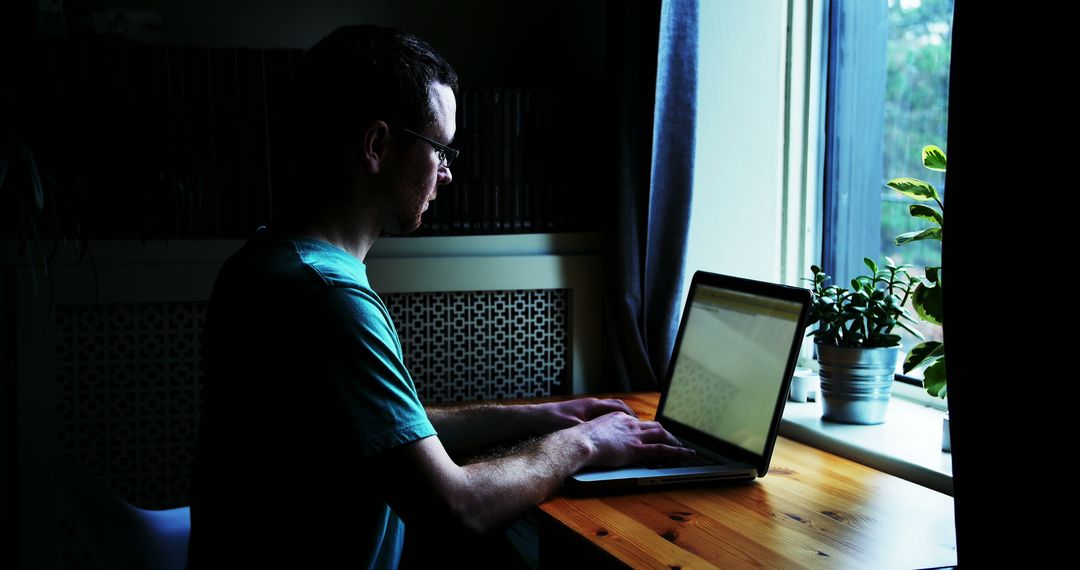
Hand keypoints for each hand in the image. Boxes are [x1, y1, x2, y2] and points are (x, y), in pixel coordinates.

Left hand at [534, 398, 636, 432]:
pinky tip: (608, 434)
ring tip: (626, 430)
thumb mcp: (574, 428)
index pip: (618, 406)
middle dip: (628, 416)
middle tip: (638, 427)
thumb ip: (591, 431)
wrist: (535, 418)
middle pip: (616, 407)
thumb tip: (607, 437)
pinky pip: (599, 417)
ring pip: (607, 412)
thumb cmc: (553, 421)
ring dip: (618, 419)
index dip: (631, 415)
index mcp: (593, 405)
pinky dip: (608, 423)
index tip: (640, 423)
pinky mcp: (579, 416)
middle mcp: (590, 405)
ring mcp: (584, 410)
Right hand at [573, 411, 693, 467]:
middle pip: (653, 425)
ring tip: (682, 447)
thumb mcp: (591, 431)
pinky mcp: (636, 448)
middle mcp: (629, 423)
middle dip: (665, 432)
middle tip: (672, 439)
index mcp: (619, 417)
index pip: (638, 422)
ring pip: (661, 434)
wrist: (579, 441)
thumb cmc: (580, 439)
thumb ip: (601, 433)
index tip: (652, 432)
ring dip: (674, 440)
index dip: (647, 428)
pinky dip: (677, 451)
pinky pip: (662, 449)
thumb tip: (600, 440)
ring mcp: (634, 435)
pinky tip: (686, 454)